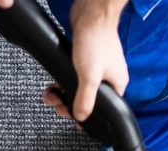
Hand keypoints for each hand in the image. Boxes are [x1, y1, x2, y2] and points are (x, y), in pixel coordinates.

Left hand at [0, 0, 128, 124]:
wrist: (91, 15)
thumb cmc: (96, 41)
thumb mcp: (89, 78)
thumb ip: (85, 99)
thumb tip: (80, 117)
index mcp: (117, 85)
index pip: (104, 109)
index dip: (88, 116)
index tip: (73, 119)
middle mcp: (109, 77)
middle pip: (89, 99)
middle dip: (70, 104)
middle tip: (57, 105)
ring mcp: (98, 67)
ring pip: (79, 87)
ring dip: (64, 93)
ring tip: (51, 94)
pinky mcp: (87, 57)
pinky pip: (75, 75)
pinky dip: (63, 80)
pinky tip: (54, 82)